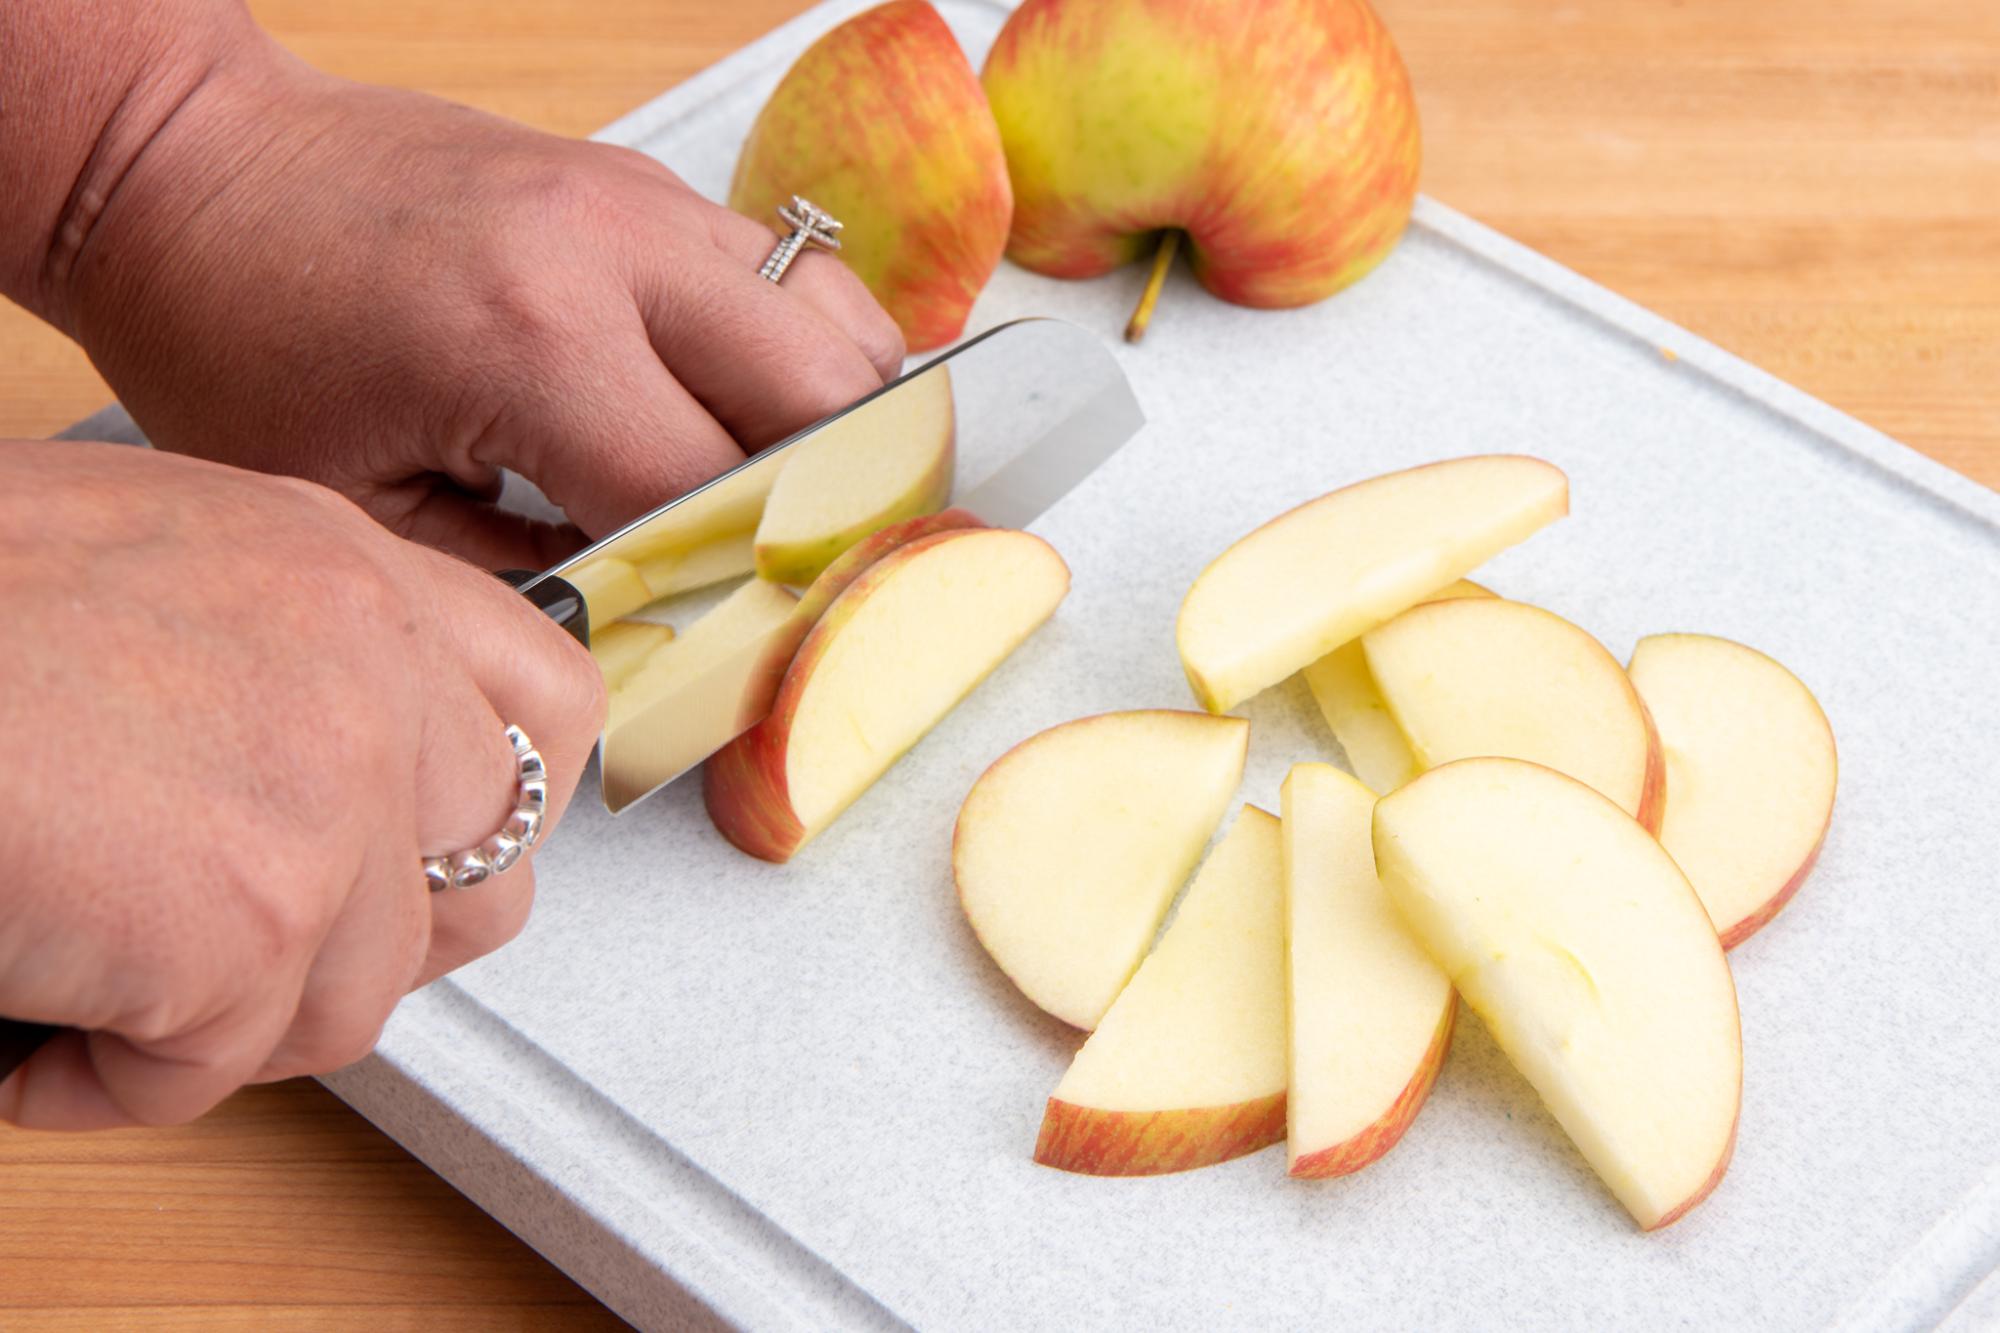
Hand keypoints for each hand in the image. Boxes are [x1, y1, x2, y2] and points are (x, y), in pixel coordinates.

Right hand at [0, 441, 604, 1128]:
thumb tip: (319, 772)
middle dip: (372, 938)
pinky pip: (217, 1069)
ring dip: (218, 1022)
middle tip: (241, 948)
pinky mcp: (250, 921)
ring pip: (359, 997)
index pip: (547, 699)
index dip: (500, 799)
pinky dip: (108, 1077)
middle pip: (491, 874)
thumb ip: (275, 656)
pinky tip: (29, 1017)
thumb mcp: (140, 562)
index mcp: (339, 566)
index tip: (439, 851)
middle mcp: (366, 665)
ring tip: (85, 975)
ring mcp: (325, 794)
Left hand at [55, 31, 905, 569]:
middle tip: (798, 573)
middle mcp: (615, 250)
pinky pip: (792, 271)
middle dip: (835, 505)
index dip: (753, 590)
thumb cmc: (237, 333)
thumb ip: (523, 582)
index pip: (728, 497)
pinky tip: (756, 410)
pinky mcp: (646, 184)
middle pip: (832, 397)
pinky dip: (807, 351)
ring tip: (789, 496)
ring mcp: (644, 199)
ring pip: (841, 320)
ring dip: (840, 421)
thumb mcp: (357, 507)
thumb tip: (652, 627)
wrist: (192, 164)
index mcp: (532, 342)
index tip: (752, 643)